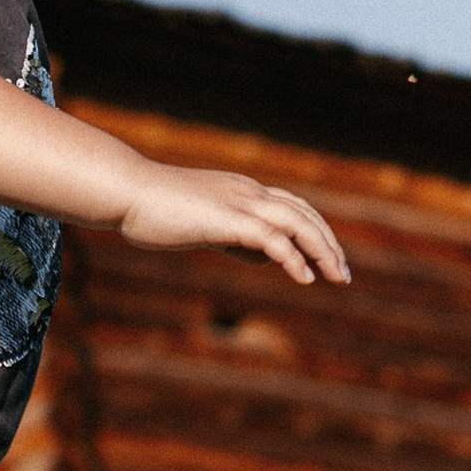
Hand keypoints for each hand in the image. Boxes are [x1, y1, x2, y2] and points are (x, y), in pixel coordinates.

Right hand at [116, 161, 349, 286]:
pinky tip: (305, 279)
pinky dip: (294, 258)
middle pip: (305, 214)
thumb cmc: (153, 209)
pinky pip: (273, 239)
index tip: (326, 258)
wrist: (127, 191)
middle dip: (328, 244)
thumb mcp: (201, 225)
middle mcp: (249, 193)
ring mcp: (240, 203)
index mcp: (242, 191)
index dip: (314, 231)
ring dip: (322, 251)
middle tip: (343, 274)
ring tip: (337, 277)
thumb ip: (233, 237)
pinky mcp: (229, 219)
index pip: (293, 207)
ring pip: (298, 224)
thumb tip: (262, 255)